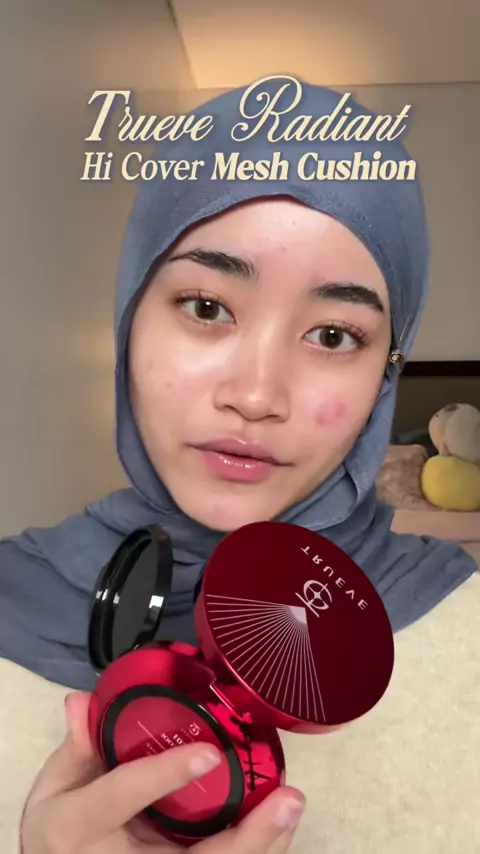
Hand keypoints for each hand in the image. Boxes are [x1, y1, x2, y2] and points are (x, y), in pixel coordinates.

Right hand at [21, 692, 305, 853]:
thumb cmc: (61, 832)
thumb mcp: (55, 788)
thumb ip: (77, 744)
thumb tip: (82, 699)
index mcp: (80, 826)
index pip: (122, 796)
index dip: (164, 775)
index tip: (208, 752)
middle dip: (248, 837)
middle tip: (288, 798)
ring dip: (264, 843)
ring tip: (291, 805)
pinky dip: (259, 848)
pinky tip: (280, 824)